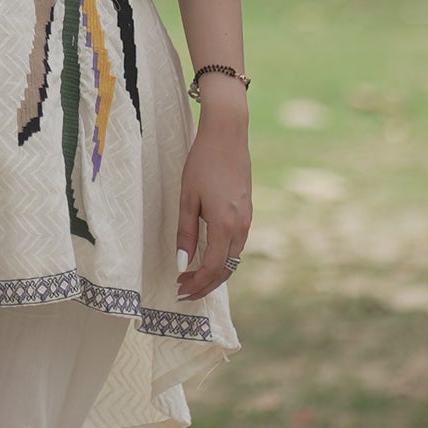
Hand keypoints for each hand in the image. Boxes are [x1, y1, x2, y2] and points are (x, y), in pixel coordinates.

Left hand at [176, 93, 250, 301]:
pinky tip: (208, 257)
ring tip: (192, 278)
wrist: (228, 135)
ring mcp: (247, 219)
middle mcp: (241, 226)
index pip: (212, 268)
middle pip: (226, 270)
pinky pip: (237, 245)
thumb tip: (182, 263)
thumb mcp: (188, 198)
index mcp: (225, 225)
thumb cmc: (203, 163)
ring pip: (234, 259)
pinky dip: (224, 258)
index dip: (196, 283)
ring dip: (215, 273)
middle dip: (205, 285)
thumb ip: (186, 233)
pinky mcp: (248, 212)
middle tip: (184, 291)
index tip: (179, 289)